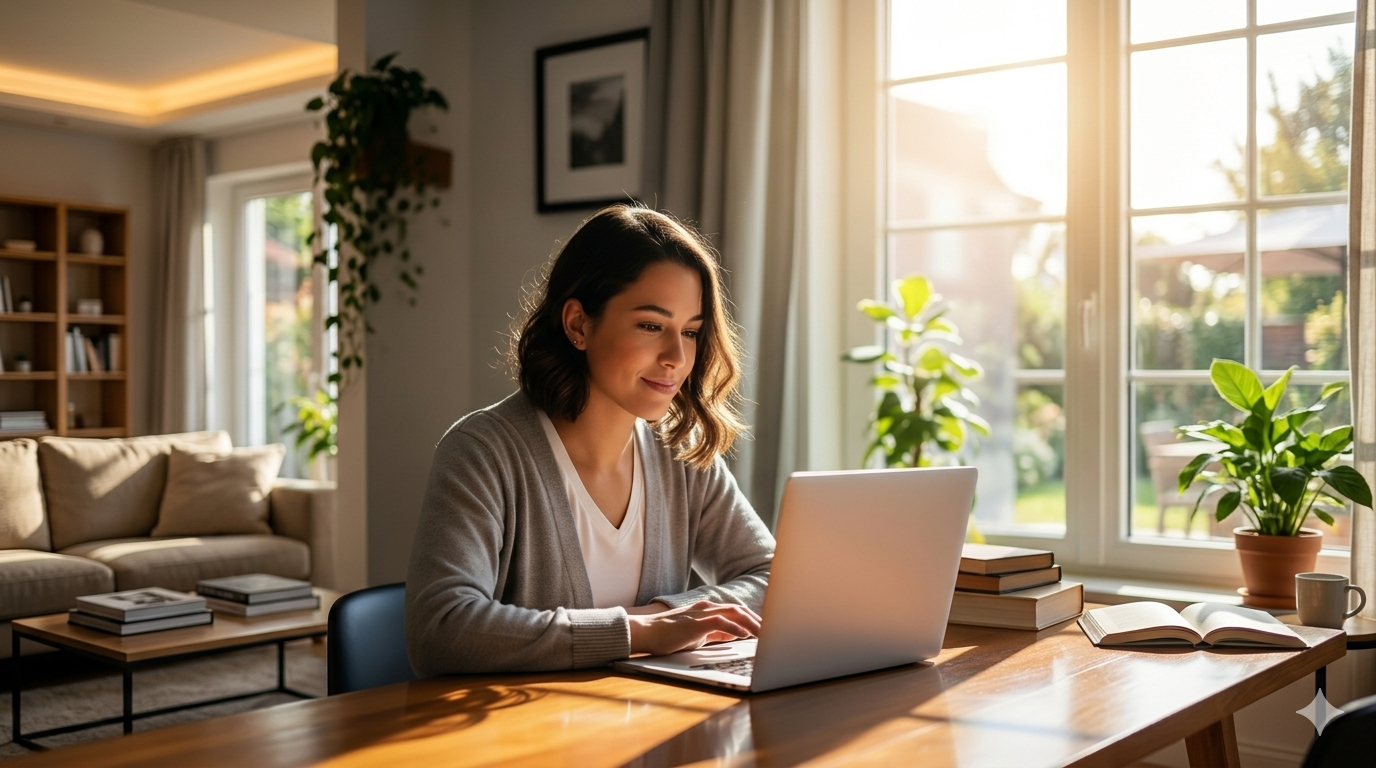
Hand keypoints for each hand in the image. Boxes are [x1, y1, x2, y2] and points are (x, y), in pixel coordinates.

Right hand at [628, 600, 761, 655]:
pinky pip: (720, 623)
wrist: (645, 633)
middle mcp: (706, 608)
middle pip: (739, 610)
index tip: (765, 629)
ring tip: (764, 634)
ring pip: (734, 614)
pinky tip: (745, 636)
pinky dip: (735, 629)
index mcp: (707, 610)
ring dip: (751, 624)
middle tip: (771, 631)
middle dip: (757, 620)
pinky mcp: (696, 623)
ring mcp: (701, 614)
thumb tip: (732, 635)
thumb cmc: (667, 636)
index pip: (735, 612)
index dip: (752, 619)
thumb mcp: (696, 634)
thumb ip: (714, 633)